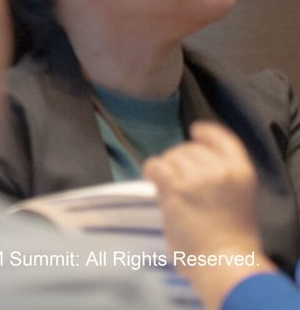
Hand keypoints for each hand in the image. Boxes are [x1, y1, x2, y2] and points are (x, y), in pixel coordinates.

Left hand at [144, 122, 277, 307]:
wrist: (226, 260)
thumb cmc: (234, 239)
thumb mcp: (239, 198)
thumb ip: (221, 179)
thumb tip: (193, 168)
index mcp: (241, 171)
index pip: (221, 138)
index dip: (206, 133)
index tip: (195, 132)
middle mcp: (219, 168)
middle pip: (190, 148)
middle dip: (180, 160)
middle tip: (178, 179)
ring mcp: (196, 177)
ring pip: (170, 157)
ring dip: (166, 169)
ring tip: (168, 186)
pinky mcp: (175, 187)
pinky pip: (156, 167)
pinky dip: (152, 172)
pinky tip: (154, 182)